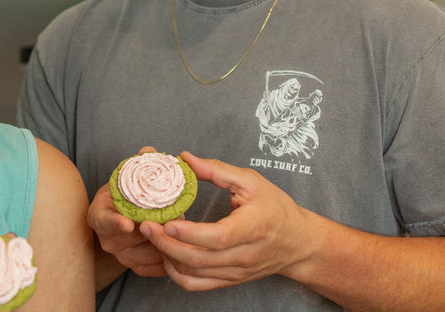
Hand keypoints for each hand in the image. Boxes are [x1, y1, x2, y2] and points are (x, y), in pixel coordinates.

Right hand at [87, 146, 165, 277]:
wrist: (126, 220)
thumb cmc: (128, 196)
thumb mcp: (128, 178)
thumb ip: (138, 164)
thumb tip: (148, 152)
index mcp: (99, 215)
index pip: (104, 220)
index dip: (115, 223)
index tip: (127, 223)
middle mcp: (106, 239)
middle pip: (130, 240)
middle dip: (152, 228)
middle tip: (174, 216)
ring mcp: (120, 256)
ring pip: (145, 255)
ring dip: (164, 242)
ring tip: (178, 226)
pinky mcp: (135, 268)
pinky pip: (153, 268)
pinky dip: (167, 258)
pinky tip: (179, 246)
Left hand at [139, 151, 313, 291]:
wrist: (299, 243)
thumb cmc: (276, 208)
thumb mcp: (251, 181)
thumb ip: (217, 169)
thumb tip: (185, 158)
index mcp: (252, 228)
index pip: (217, 237)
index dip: (189, 233)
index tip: (166, 221)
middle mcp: (244, 255)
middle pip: (199, 258)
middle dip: (166, 244)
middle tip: (146, 226)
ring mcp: (236, 272)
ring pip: (194, 274)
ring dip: (168, 257)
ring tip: (152, 237)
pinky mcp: (230, 280)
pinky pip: (197, 285)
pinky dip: (177, 274)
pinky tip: (167, 255)